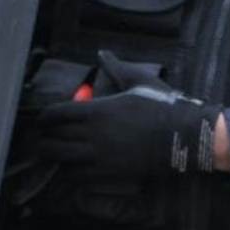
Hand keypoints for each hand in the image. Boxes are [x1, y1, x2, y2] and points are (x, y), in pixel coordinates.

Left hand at [36, 85, 221, 180]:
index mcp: (98, 110)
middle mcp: (93, 134)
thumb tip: (103, 54)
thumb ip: (117, 67)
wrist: (185, 135)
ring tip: (55, 150)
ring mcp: (99, 155)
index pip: (56, 114)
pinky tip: (73, 164)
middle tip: (46, 134)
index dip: (44, 117)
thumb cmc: (164, 106)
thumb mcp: (141, 81)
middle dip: (44, 136)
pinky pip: (76, 175)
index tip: (44, 118)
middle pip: (52, 138)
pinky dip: (68, 170)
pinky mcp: (108, 172)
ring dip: (53, 154)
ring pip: (60, 158)